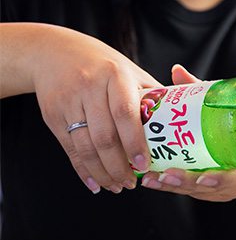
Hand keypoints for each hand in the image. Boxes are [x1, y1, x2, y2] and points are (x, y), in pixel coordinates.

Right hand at [31, 25, 158, 193]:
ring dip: (102, 172)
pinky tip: (95, 183)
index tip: (145, 165)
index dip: (135, 142)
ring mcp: (68, 102)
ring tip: (117, 186)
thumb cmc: (104, 65)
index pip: (126, 113)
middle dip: (119, 166)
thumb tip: (179, 123)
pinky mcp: (52, 114)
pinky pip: (69, 149)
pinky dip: (83, 170)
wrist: (55, 53)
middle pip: (104, 136)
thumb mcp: (129, 71)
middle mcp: (90, 88)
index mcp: (115, 75)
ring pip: (85, 147)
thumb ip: (150, 95)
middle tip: (132, 183)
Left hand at [139, 64, 235, 201]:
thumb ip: (201, 91)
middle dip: (186, 184)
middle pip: (212, 188)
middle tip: (163, 176)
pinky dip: (174, 188)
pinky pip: (193, 193)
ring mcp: (228, 189)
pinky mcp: (215, 192)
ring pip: (198, 193)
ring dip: (174, 188)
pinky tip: (155, 181)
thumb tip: (176, 70)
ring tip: (151, 179)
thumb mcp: (225, 105)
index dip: (219, 179)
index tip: (201, 177)